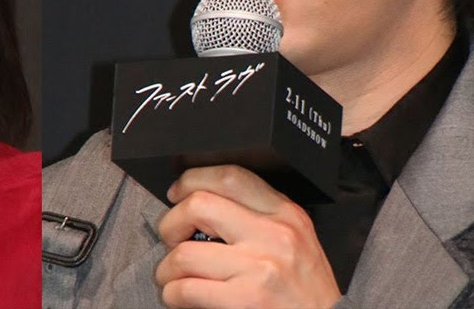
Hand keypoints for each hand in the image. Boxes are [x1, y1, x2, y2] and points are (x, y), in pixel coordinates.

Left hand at [155, 166, 340, 308]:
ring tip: (173, 277)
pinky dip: (173, 294)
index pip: (231, 176)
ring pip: (184, 253)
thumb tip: (204, 205)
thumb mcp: (296, 241)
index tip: (177, 194)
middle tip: (171, 239)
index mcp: (286, 213)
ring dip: (167, 269)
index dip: (192, 180)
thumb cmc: (306, 291)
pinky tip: (179, 297)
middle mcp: (274, 234)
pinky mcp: (248, 299)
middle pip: (199, 205)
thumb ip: (260, 219)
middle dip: (171, 223)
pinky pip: (186, 289)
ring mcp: (260, 267)